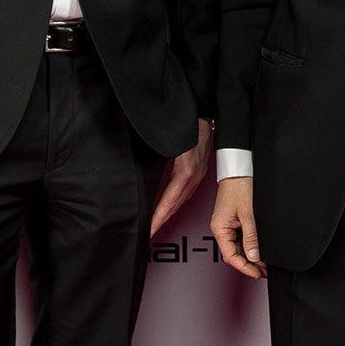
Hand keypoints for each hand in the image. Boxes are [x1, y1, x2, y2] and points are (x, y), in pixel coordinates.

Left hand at [151, 118, 212, 236]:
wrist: (204, 112)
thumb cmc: (189, 123)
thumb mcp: (169, 141)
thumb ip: (157, 156)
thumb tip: (140, 170)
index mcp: (186, 171)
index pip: (169, 201)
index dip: (158, 217)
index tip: (150, 229)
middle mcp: (193, 176)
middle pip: (175, 205)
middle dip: (162, 221)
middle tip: (149, 233)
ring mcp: (197, 174)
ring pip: (181, 200)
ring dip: (169, 213)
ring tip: (157, 224)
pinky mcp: (198, 170)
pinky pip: (185, 192)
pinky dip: (175, 202)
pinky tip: (168, 206)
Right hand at [210, 176, 265, 279]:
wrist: (240, 169)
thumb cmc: (239, 186)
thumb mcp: (248, 214)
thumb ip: (251, 236)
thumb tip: (253, 255)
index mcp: (220, 228)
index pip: (231, 256)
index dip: (244, 268)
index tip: (257, 274)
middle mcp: (222, 228)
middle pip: (234, 254)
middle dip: (249, 264)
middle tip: (265, 271)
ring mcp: (228, 224)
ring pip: (239, 247)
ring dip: (251, 255)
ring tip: (266, 263)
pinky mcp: (235, 219)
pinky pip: (241, 237)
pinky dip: (251, 245)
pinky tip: (260, 249)